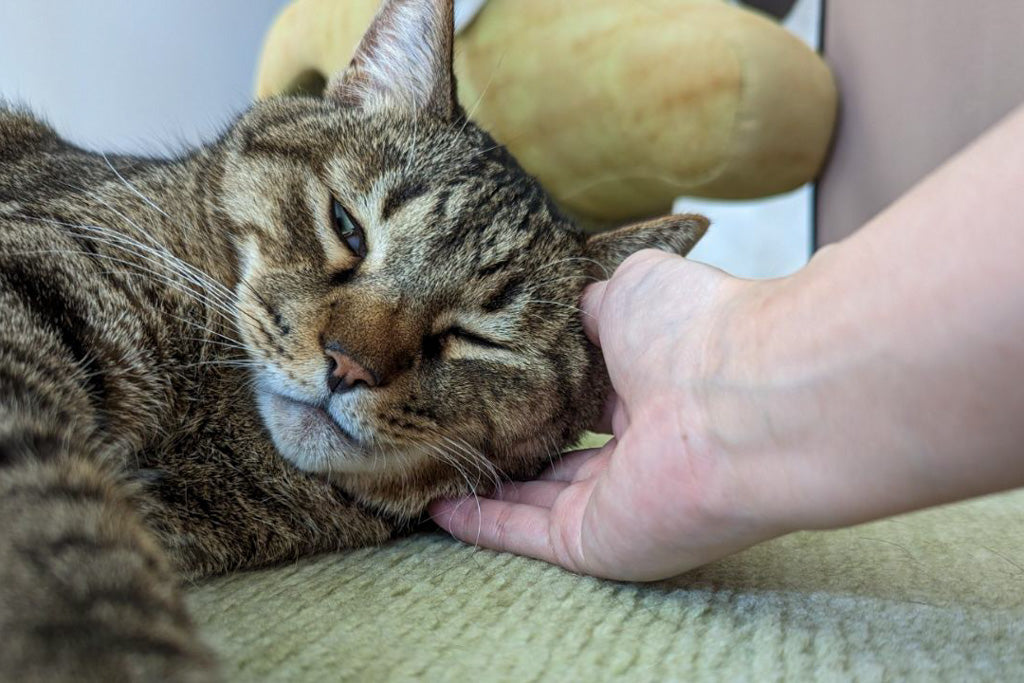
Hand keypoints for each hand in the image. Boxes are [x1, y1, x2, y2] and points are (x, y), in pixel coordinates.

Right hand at [429, 249, 781, 580]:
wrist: (740, 399)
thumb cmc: (697, 332)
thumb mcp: (636, 290)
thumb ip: (601, 304)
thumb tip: (580, 306)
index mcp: (656, 392)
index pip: (592, 404)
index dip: (548, 397)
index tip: (497, 385)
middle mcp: (641, 453)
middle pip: (566, 459)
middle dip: (518, 450)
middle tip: (454, 433)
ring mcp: (620, 503)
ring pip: (540, 502)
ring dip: (490, 491)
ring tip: (432, 471)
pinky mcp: (597, 542)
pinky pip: (527, 534)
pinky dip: (482, 525)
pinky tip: (437, 509)